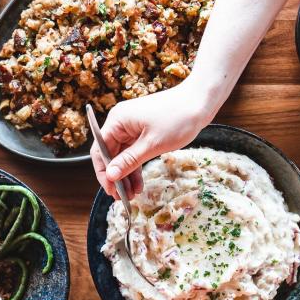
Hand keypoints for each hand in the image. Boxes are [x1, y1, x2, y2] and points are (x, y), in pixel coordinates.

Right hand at [91, 79, 214, 199]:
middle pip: (110, 154)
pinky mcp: (142, 131)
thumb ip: (129, 161)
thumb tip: (110, 176)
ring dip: (126, 175)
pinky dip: (136, 167)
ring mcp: (131, 127)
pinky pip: (134, 152)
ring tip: (133, 194)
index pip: (100, 150)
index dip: (103, 172)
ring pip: (122, 156)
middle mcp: (120, 122)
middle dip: (116, 176)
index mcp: (117, 120)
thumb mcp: (152, 144)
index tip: (111, 190)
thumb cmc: (177, 118)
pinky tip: (138, 183)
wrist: (200, 102)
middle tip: (123, 197)